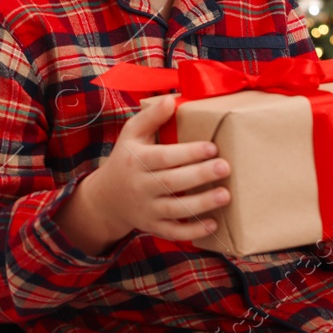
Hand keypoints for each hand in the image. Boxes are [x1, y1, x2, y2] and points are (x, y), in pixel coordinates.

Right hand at [55, 94, 229, 252]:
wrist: (107, 197)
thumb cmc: (127, 158)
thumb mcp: (131, 134)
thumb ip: (151, 116)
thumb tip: (172, 99)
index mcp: (136, 160)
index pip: (163, 157)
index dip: (187, 153)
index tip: (211, 146)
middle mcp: (140, 186)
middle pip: (171, 182)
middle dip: (199, 175)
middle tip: (225, 167)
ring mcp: (146, 209)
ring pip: (175, 209)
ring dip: (201, 204)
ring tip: (225, 195)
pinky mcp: (153, 227)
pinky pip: (173, 232)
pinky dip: (193, 232)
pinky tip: (213, 224)